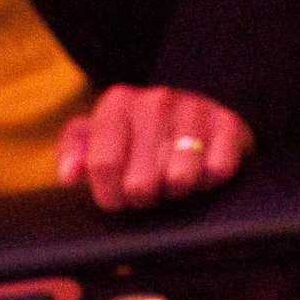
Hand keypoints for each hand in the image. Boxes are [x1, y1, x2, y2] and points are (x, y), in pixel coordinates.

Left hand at [57, 86, 253, 210]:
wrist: (195, 114)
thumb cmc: (139, 137)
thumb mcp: (100, 138)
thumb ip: (75, 152)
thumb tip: (70, 175)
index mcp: (118, 102)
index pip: (103, 165)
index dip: (109, 195)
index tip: (117, 199)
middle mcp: (155, 99)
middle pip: (140, 182)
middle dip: (143, 198)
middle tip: (148, 192)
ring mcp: (194, 108)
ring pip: (180, 178)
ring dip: (176, 190)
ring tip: (173, 182)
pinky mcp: (228, 122)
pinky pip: (218, 170)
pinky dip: (209, 181)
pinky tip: (201, 172)